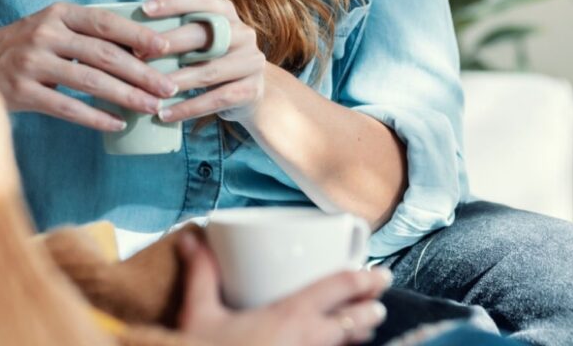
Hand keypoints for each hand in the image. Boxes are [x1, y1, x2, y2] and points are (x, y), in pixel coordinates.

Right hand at [0, 3, 180, 130]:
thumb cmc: (27, 44)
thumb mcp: (53, 27)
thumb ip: (87, 34)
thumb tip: (141, 49)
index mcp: (58, 13)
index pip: (105, 22)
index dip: (137, 35)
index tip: (165, 48)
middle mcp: (46, 34)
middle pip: (103, 53)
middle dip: (141, 72)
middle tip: (168, 87)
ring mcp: (33, 63)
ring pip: (90, 81)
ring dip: (126, 96)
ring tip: (151, 107)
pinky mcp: (23, 91)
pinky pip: (67, 107)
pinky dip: (95, 116)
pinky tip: (117, 123)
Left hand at [142, 0, 265, 124]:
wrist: (248, 92)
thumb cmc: (209, 59)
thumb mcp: (199, 39)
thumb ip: (175, 29)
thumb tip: (127, 28)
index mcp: (226, 12)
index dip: (173, 1)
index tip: (144, 9)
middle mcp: (242, 32)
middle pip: (204, 34)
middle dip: (168, 43)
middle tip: (137, 54)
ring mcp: (251, 61)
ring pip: (208, 71)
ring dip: (175, 81)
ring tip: (148, 90)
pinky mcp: (251, 90)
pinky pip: (216, 99)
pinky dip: (188, 108)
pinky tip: (164, 114)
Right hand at [178, 232, 389, 345]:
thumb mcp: (200, 313)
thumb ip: (201, 274)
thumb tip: (191, 237)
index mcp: (287, 317)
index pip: (333, 291)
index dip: (359, 281)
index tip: (377, 273)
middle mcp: (305, 342)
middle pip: (350, 323)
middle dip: (368, 308)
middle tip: (381, 295)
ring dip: (359, 334)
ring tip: (373, 323)